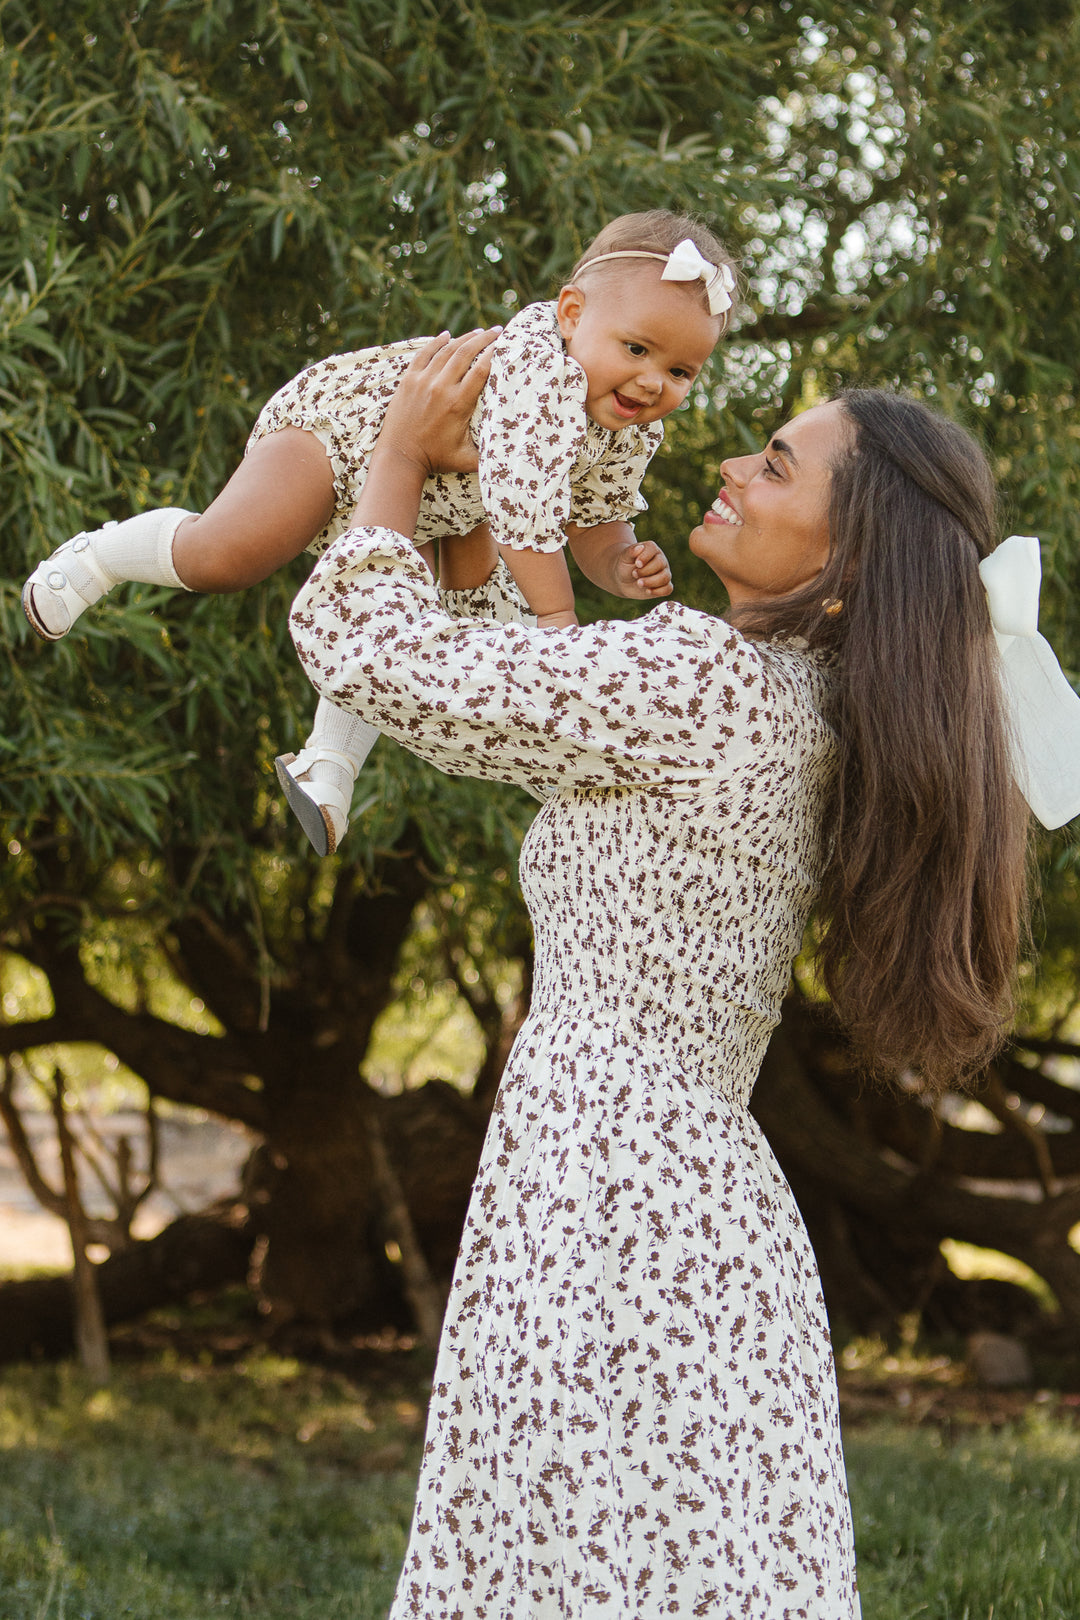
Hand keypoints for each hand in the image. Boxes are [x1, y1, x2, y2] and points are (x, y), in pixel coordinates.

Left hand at [377, 327, 502, 476]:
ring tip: (477, 332)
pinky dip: (436, 342)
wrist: (399, 457)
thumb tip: (513, 454)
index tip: (505, 344)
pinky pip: (424, 354)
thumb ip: (489, 455)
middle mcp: (441, 388)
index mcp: (458, 404)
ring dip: (464, 339)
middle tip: (497, 331)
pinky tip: (446, 335)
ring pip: (446, 350)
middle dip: (483, 338)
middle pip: (466, 353)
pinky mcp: (408, 380)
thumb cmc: (435, 459)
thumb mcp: (466, 459)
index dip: (494, 353)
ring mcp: (422, 381)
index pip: (481, 370)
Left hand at [615, 540, 673, 598]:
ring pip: (665, 577)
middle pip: (660, 564)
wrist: (623, 580)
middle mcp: (661, 559)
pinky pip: (668, 589)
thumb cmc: (625, 566)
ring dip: (651, 582)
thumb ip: (631, 552)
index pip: (652, 549)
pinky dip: (658, 591)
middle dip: (646, 571)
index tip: (636, 564)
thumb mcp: (624, 557)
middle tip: (634, 574)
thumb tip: (640, 547)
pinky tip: (647, 591)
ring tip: (638, 583)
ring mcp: (664, 572)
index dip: (645, 557)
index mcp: (651, 549)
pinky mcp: (663, 585)